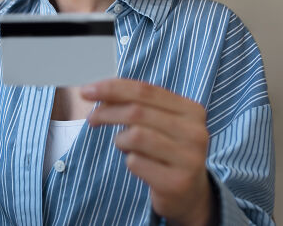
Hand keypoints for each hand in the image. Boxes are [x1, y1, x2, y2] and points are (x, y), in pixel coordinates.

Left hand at [80, 79, 215, 225]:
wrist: (190, 194)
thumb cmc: (167, 151)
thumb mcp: (159, 123)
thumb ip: (137, 104)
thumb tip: (97, 91)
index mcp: (191, 110)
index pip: (146, 91)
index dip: (113, 88)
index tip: (87, 90)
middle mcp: (195, 132)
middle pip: (137, 112)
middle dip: (107, 112)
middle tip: (92, 119)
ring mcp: (188, 158)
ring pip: (135, 136)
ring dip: (120, 140)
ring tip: (124, 146)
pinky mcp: (176, 182)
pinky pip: (135, 162)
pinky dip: (128, 161)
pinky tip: (138, 164)